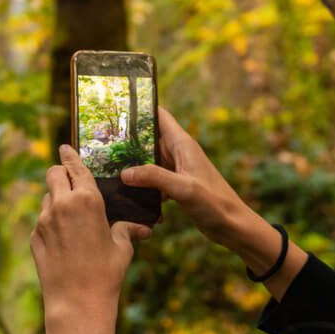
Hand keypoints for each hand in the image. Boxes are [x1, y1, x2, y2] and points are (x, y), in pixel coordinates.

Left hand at [30, 145, 151, 323]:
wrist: (76, 302)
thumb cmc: (105, 273)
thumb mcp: (122, 247)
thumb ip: (126, 229)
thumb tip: (141, 227)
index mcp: (86, 200)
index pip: (75, 167)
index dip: (70, 155)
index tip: (65, 147)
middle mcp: (61, 205)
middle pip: (53, 174)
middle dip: (60, 172)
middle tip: (68, 178)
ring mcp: (44, 220)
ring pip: (46, 197)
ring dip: (55, 198)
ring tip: (71, 215)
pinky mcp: (35, 236)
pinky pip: (42, 220)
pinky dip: (51, 221)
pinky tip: (64, 238)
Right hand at [121, 107, 250, 246]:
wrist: (232, 226)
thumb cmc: (215, 203)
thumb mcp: (183, 188)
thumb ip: (154, 177)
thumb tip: (125, 173)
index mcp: (183, 144)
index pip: (160, 116)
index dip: (142, 109)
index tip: (118, 107)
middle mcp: (179, 153)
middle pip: (149, 139)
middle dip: (129, 141)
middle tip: (102, 143)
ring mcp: (177, 170)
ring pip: (149, 161)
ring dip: (134, 166)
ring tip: (108, 168)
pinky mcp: (176, 186)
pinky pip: (154, 180)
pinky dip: (144, 185)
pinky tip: (130, 195)